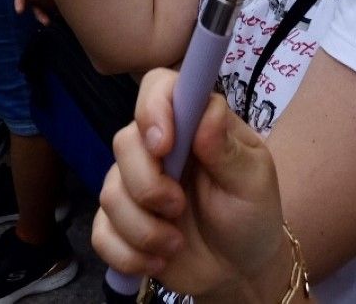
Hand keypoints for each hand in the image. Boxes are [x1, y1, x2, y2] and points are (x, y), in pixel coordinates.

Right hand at [92, 69, 287, 297]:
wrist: (239, 270)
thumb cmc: (251, 214)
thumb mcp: (254, 181)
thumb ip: (228, 148)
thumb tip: (206, 110)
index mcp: (191, 125)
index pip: (157, 87)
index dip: (152, 108)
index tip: (164, 145)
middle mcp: (157, 148)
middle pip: (123, 143)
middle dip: (148, 185)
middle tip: (179, 208)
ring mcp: (134, 185)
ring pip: (109, 193)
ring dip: (143, 229)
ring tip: (176, 244)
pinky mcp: (119, 224)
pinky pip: (101, 233)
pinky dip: (128, 254)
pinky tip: (157, 261)